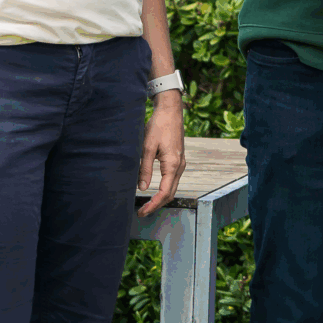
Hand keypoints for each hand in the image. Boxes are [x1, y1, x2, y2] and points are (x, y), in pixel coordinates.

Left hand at [137, 94, 186, 216]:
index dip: (153, 205)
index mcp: (173, 164)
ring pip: (173, 187)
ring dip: (161, 198)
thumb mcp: (147, 147)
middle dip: (157, 204)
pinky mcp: (178, 159)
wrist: (171, 110)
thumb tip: (142, 189)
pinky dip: (164, 189)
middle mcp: (180, 165)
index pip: (165, 193)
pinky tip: (154, 190)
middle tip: (142, 212)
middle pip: (171, 193)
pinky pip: (173, 179)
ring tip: (146, 204)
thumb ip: (145, 169)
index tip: (142, 212)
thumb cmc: (158, 126)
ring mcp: (180, 162)